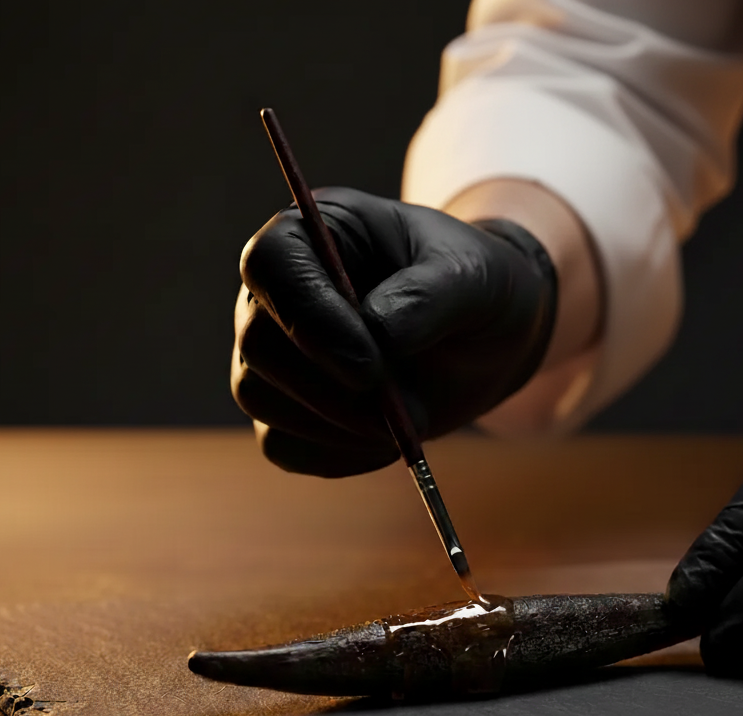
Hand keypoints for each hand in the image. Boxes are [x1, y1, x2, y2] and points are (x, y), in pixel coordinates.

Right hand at [232, 187, 556, 476]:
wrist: (483, 339)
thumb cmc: (472, 288)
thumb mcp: (472, 278)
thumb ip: (428, 297)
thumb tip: (378, 334)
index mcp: (310, 233)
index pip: (270, 266)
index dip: (310, 321)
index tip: (369, 369)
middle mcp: (276, 292)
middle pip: (259, 345)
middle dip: (332, 392)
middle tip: (408, 413)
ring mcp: (273, 354)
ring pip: (261, 399)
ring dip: (337, 427)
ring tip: (412, 423)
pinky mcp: (285, 409)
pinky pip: (282, 445)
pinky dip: (336, 456)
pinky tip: (387, 443)